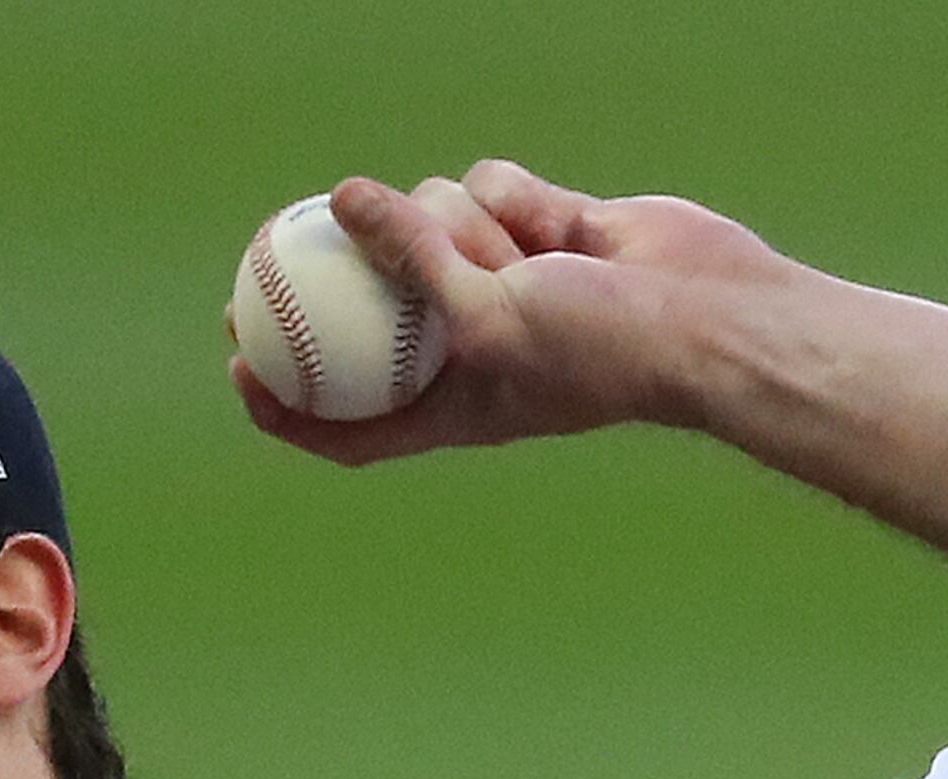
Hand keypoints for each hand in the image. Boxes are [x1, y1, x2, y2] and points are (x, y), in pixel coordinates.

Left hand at [228, 161, 789, 466]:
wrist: (704, 318)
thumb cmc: (600, 349)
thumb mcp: (488, 316)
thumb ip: (412, 260)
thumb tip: (342, 199)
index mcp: (450, 404)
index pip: (351, 423)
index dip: (290, 406)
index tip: (243, 370)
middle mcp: (468, 346)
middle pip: (376, 305)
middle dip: (334, 274)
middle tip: (278, 244)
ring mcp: (503, 281)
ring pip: (433, 220)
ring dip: (464, 223)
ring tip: (521, 252)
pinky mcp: (539, 227)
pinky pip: (492, 186)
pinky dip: (515, 195)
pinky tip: (560, 219)